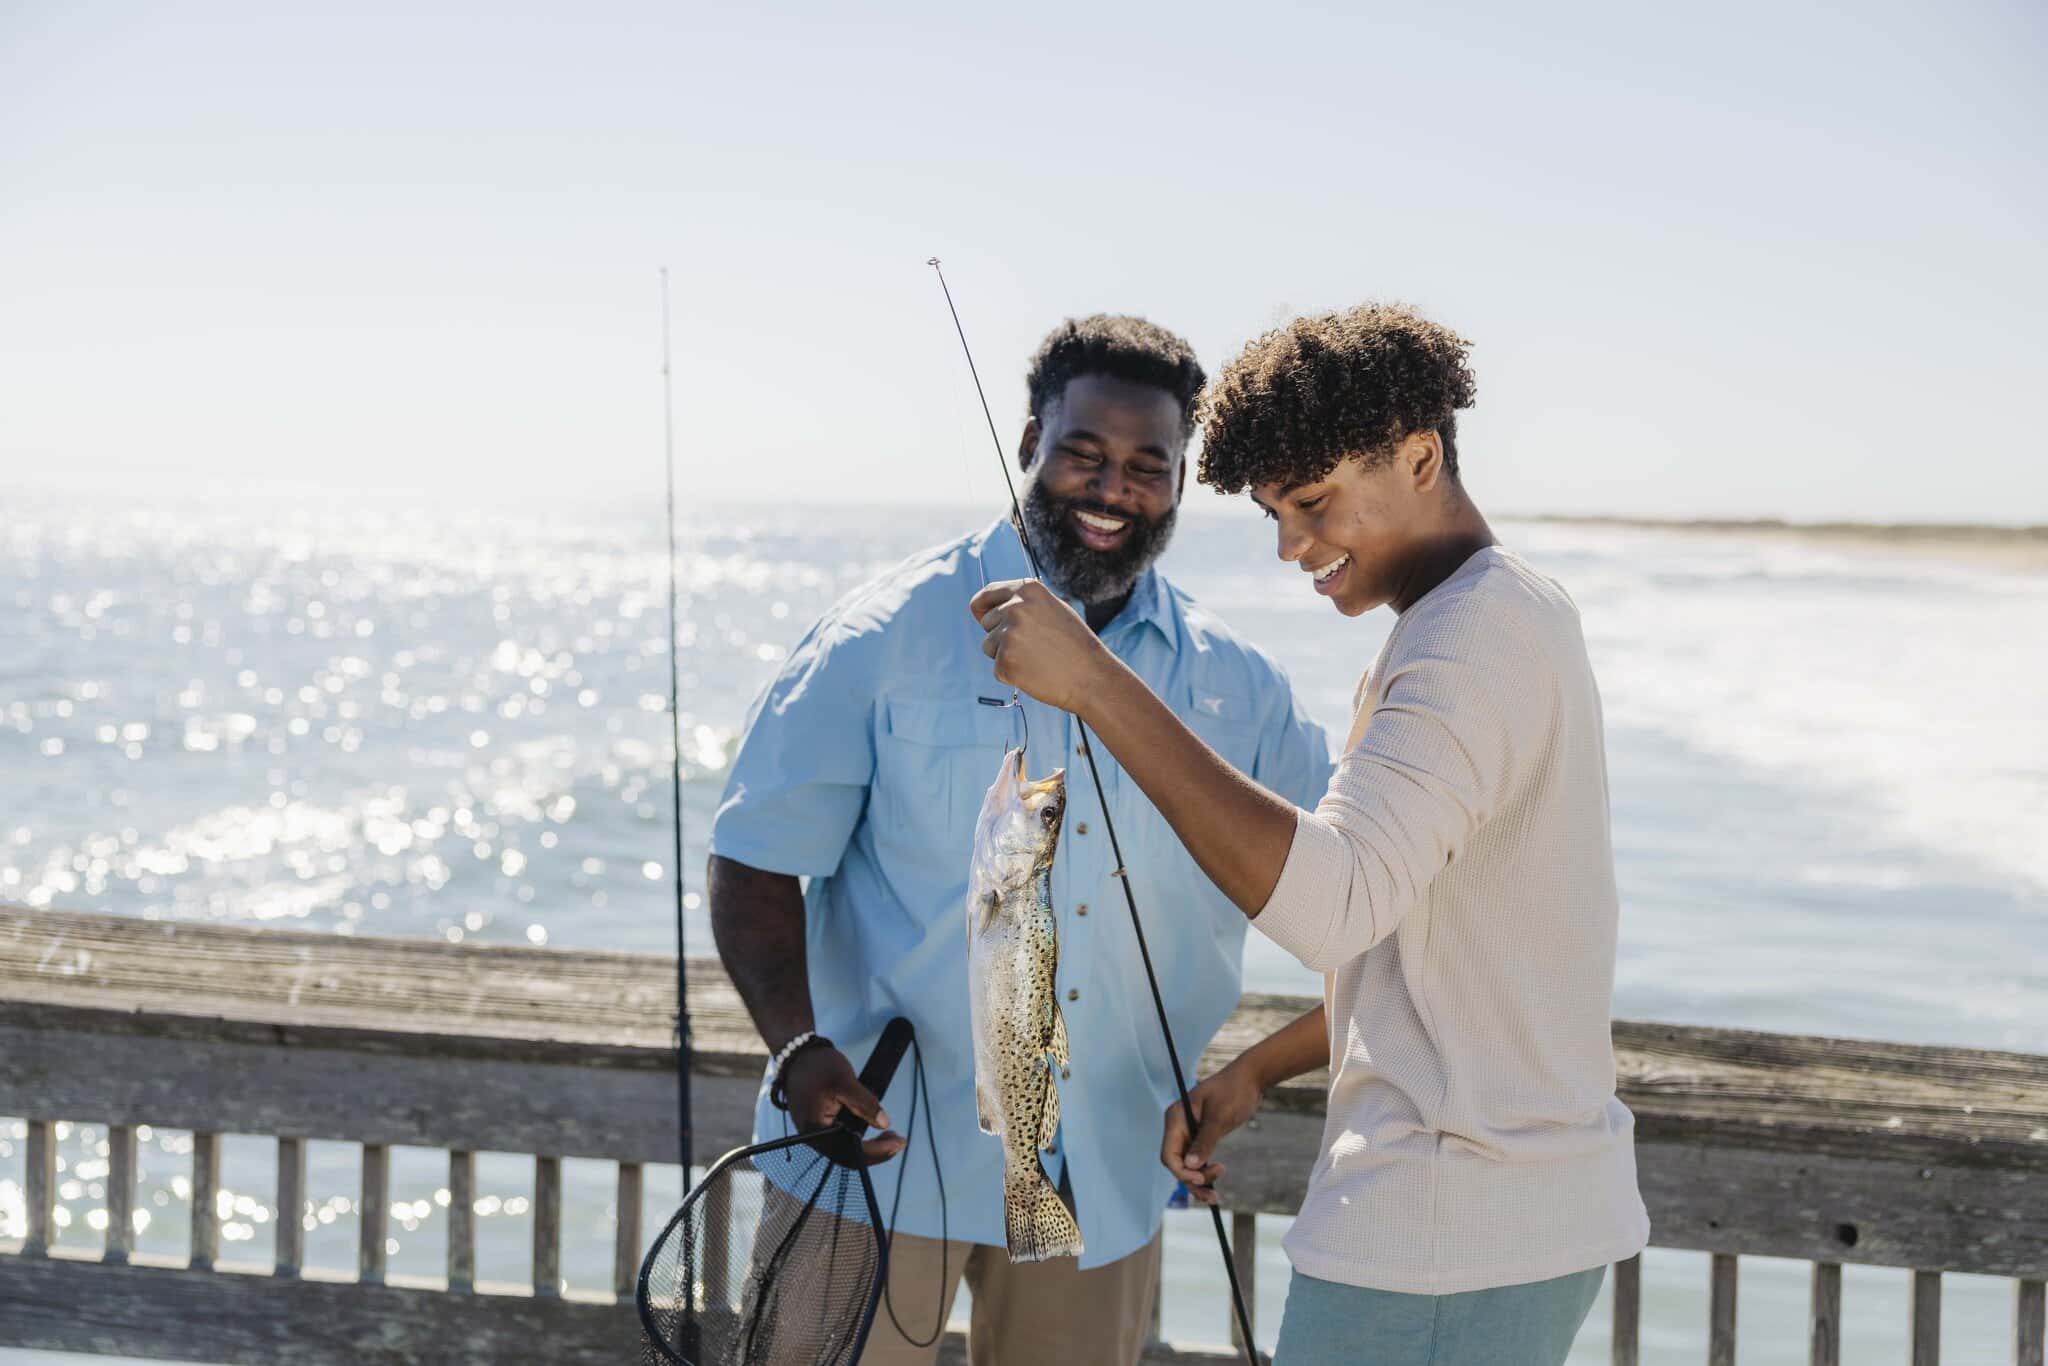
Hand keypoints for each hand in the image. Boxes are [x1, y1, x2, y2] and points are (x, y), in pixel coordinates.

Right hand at [780, 1044, 906, 1165]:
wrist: (798, 1054)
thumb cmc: (818, 1066)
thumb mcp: (846, 1082)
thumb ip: (865, 1104)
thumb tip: (884, 1124)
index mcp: (816, 1130)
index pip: (850, 1152)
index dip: (877, 1151)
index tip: (899, 1142)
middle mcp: (813, 1137)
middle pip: (848, 1156)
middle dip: (877, 1151)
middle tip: (900, 1141)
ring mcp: (815, 1133)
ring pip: (845, 1149)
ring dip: (870, 1146)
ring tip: (891, 1136)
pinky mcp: (819, 1126)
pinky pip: (841, 1139)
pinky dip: (859, 1137)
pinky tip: (875, 1130)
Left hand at [968, 578, 1113, 715]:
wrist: (1092, 677)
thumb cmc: (1075, 645)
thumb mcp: (1053, 609)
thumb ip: (1024, 604)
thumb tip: (991, 609)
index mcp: (1027, 590)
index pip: (988, 593)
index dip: (981, 606)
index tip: (979, 616)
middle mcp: (1015, 608)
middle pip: (987, 623)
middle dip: (1001, 636)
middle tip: (1033, 648)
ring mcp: (1009, 634)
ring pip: (989, 646)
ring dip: (1005, 656)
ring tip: (1036, 660)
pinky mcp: (1005, 661)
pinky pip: (997, 668)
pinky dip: (1011, 675)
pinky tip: (1035, 673)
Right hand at [1160, 1059, 1264, 1205]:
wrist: (1249, 1079)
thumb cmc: (1234, 1092)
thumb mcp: (1220, 1117)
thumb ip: (1204, 1141)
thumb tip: (1190, 1166)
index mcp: (1176, 1118)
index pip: (1169, 1154)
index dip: (1182, 1172)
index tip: (1202, 1178)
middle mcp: (1178, 1126)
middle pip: (1176, 1163)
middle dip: (1192, 1180)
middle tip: (1214, 1193)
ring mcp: (1188, 1132)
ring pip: (1186, 1165)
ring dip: (1198, 1182)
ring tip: (1215, 1197)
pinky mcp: (1200, 1136)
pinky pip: (1196, 1160)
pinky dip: (1204, 1173)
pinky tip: (1215, 1186)